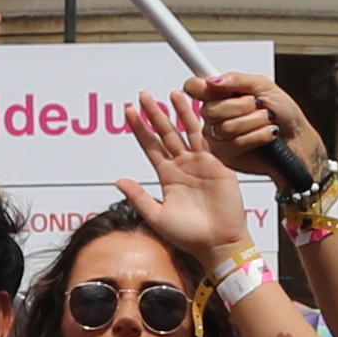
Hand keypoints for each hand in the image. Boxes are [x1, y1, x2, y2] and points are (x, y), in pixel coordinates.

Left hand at [124, 94, 245, 266]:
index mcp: (167, 177)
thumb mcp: (156, 216)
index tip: (129, 112)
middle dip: (154, 114)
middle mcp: (182, 167)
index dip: (140, 129)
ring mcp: (199, 163)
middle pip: (165, 133)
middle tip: (143, 96)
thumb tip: (119, 181)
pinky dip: (200, 123)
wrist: (218, 243)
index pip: (150, 147)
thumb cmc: (190, 236)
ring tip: (171, 93)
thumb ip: (138, 197)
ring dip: (178, 112)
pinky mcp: (216, 164)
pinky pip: (206, 139)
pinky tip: (195, 107)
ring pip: (185, 131)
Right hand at [194, 71, 322, 191]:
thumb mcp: (265, 86)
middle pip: (210, 108)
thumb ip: (238, 79)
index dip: (201, 87)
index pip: (194, 87)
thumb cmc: (284, 112)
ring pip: (225, 127)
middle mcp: (216, 114)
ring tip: (265, 121)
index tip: (218, 87)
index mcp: (221, 93)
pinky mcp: (225, 154)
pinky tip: (265, 136)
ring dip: (254, 122)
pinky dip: (257, 136)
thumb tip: (213, 80)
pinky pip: (234, 143)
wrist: (297, 139)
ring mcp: (218, 135)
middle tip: (257, 106)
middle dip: (242, 106)